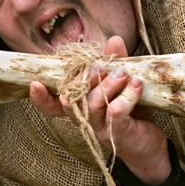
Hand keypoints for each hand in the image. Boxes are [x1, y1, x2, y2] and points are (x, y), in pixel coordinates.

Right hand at [28, 36, 171, 183]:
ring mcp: (98, 128)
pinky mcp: (117, 134)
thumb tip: (114, 40)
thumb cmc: (131, 114)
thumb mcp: (121, 85)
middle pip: (71, 99)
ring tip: (124, 73)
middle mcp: (83, 119)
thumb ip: (114, 63)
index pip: (51, 105)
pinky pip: (116, 112)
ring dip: (107, 85)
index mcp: (78, 107)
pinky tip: (136, 85)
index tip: (34, 83)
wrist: (150, 145)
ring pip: (91, 104)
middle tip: (102, 65)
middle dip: (84, 79)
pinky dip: (127, 95)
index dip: (40, 98)